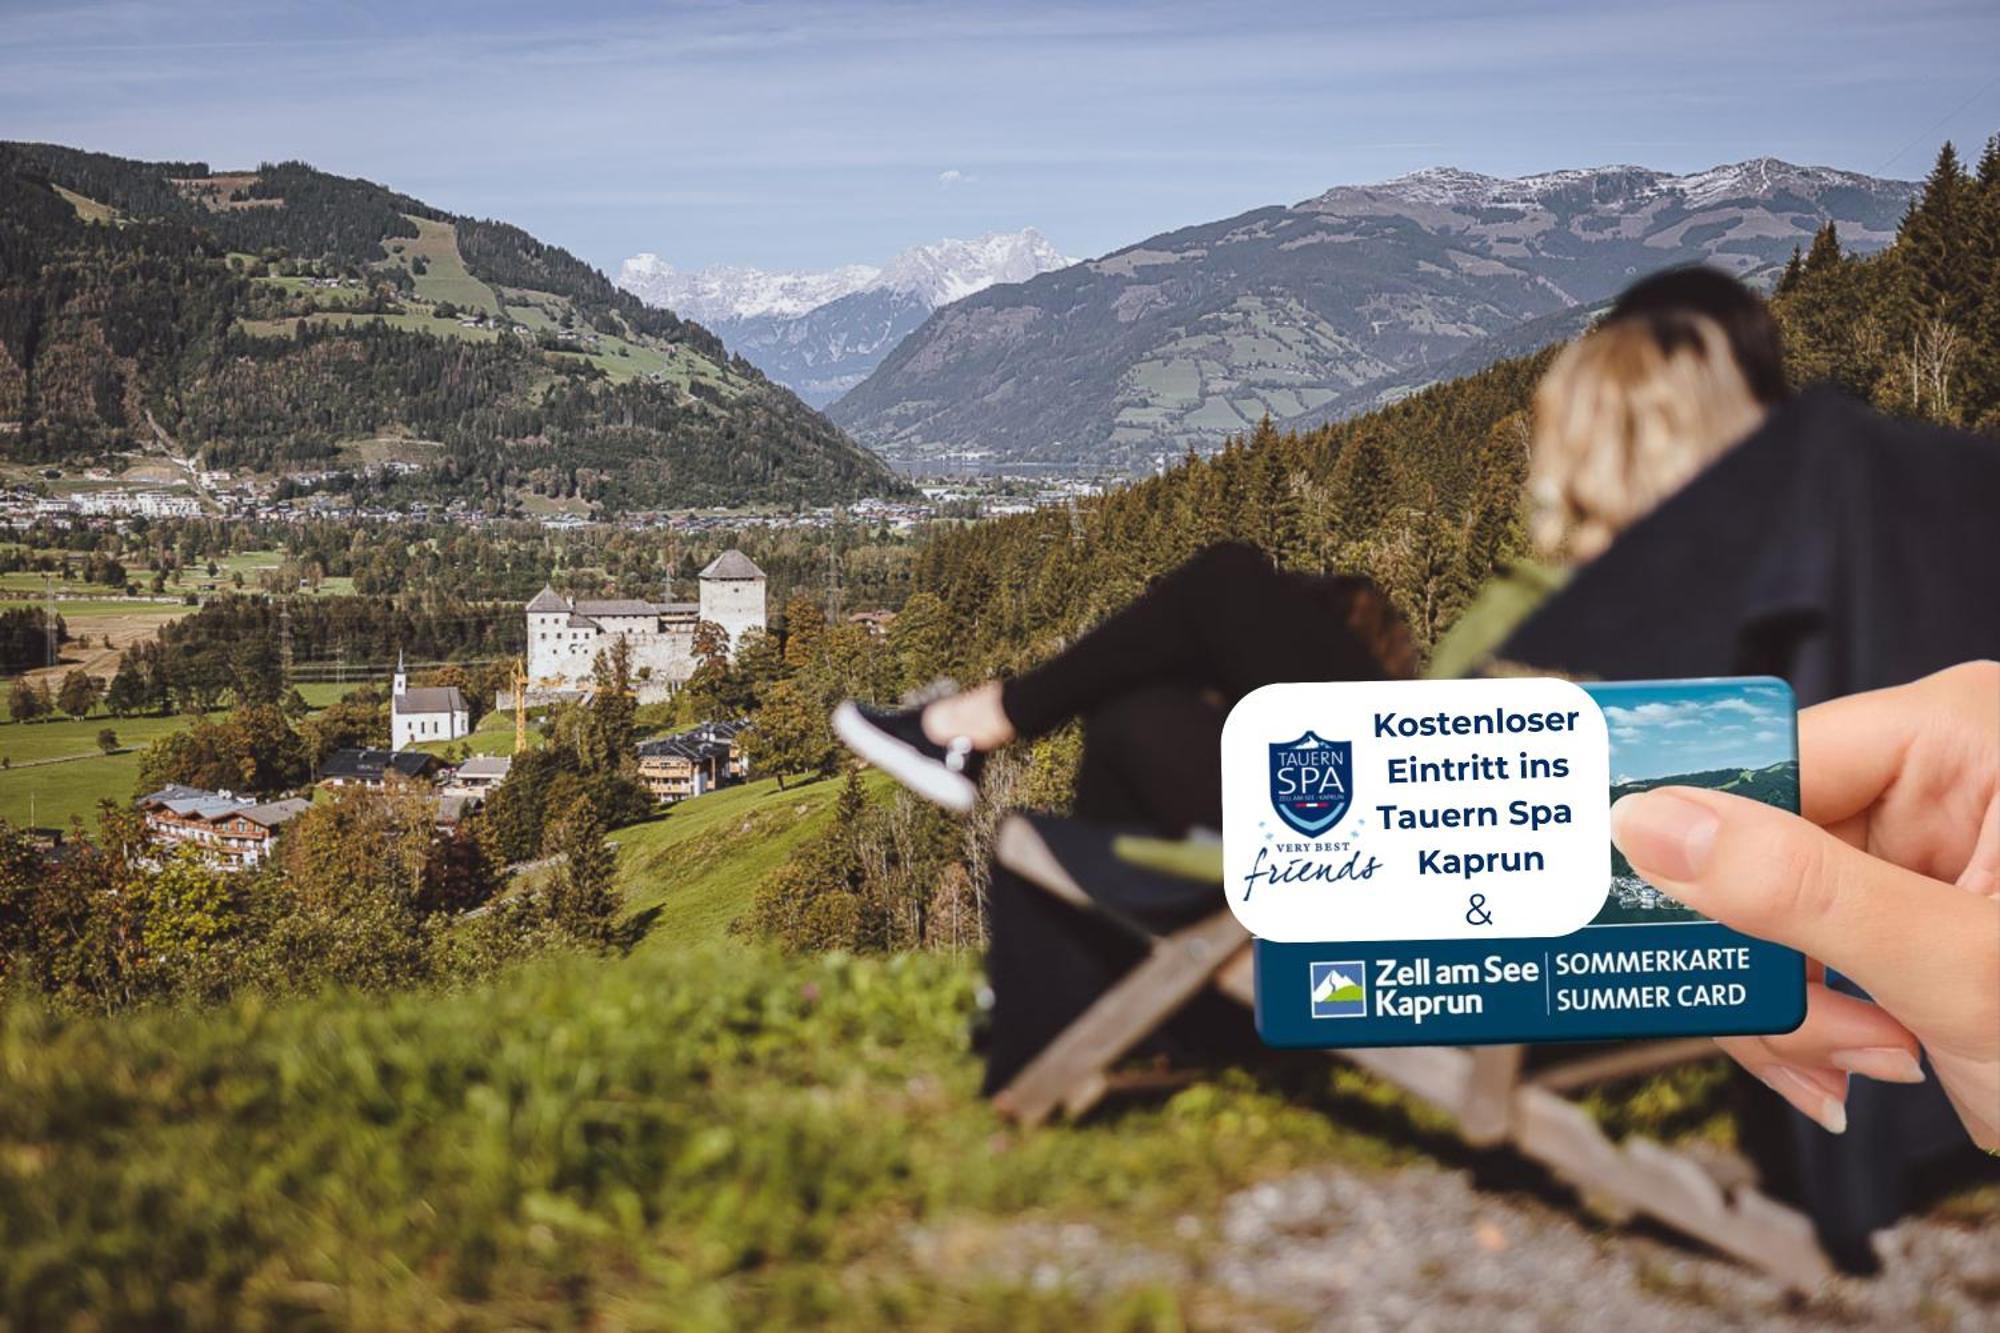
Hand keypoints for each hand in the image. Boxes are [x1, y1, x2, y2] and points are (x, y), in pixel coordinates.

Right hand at [1610, 661, 1999, 1146]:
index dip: (1694, 829)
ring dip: (1791, 1007)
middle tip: (1807, 1026)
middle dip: (1768, 956)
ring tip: (1870, 1056)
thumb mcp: (1962, 968)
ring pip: (1758, 914)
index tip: (1618, 885)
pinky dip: (1807, 1025)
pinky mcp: (1893, 919)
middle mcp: (1931, 780)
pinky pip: (1791, 956)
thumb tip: (1652, 824)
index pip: (1774, 758)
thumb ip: (1801, 891)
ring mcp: (1909, 853)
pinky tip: (1865, 1061)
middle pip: (1751, 845)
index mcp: (1965, 738)